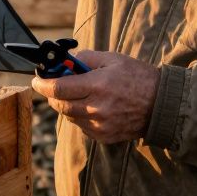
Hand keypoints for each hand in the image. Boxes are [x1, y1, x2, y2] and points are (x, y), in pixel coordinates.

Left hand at [31, 51, 160, 144]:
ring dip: (68, 105)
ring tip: (82, 94)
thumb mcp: (112, 59)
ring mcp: (100, 125)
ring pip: (69, 116)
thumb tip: (65, 62)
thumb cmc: (136, 77)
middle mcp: (96, 108)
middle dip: (53, 95)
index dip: (42, 84)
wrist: (160, 104)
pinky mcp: (103, 136)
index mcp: (97, 86)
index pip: (58, 88)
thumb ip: (85, 59)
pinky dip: (81, 117)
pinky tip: (94, 107)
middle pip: (59, 105)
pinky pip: (81, 127)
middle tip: (56, 85)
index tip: (36, 80)